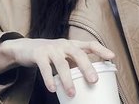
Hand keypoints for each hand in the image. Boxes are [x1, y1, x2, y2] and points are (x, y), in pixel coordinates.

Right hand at [0, 37, 114, 96]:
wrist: (26, 47)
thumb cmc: (51, 54)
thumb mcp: (65, 56)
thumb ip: (75, 64)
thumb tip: (91, 82)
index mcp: (72, 44)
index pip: (90, 44)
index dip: (101, 49)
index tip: (112, 57)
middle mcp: (64, 44)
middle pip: (78, 53)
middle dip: (87, 67)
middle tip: (94, 81)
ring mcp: (51, 48)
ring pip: (61, 63)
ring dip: (67, 80)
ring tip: (72, 93)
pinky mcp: (38, 55)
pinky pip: (45, 68)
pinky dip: (49, 79)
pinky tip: (53, 89)